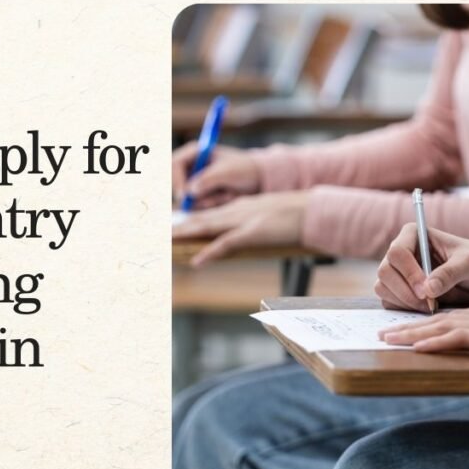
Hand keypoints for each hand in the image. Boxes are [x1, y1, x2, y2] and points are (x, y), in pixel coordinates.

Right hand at [172, 141, 260, 208]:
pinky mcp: (199, 196)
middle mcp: (190, 167)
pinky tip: (224, 199)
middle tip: (204, 201)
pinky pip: (195, 206)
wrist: (259, 179)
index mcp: (194, 152)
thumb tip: (190, 191)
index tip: (185, 194)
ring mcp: (194, 182)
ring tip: (225, 195)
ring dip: (204, 201)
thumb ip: (208, 179)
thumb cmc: (245, 169)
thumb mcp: (228, 172)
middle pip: (172, 183)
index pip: (173, 165)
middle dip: (187, 195)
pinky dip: (209, 205)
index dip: (176, 180)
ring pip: (185, 198)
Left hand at [172, 191, 307, 265]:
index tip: (170, 228)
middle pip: (200, 219)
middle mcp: (236, 211)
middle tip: (157, 234)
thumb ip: (251, 226)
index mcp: (238, 207)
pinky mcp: (253, 232)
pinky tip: (197, 261)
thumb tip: (238, 238)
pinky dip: (211, 253)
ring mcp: (243, 221)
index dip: (187, 221)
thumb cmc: (294, 215)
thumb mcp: (267, 218)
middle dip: (178, 227)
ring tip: (166, 242)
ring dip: (186, 235)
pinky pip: (227, 243)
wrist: (311, 210)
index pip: (207, 214)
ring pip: (207, 227)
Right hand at [374, 223, 468, 311]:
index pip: (397, 252)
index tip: (426, 291)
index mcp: (413, 234)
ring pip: (383, 287)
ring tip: (431, 306)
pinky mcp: (398, 290)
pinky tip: (426, 309)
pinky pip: (389, 301)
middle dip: (404, 291)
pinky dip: (403, 309)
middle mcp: (401, 251)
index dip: (409, 273)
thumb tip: (428, 289)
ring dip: (404, 302)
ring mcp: (397, 271)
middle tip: (428, 304)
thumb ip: (449, 273)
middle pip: (385, 271)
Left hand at [378, 298, 468, 360]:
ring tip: (387, 338)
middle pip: (440, 319)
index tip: (406, 327)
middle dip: (409, 326)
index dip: (427, 321)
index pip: (454, 316)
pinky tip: (418, 345)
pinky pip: (461, 338)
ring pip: (443, 326)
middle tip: (383, 332)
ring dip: (412, 333)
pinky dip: (436, 341)